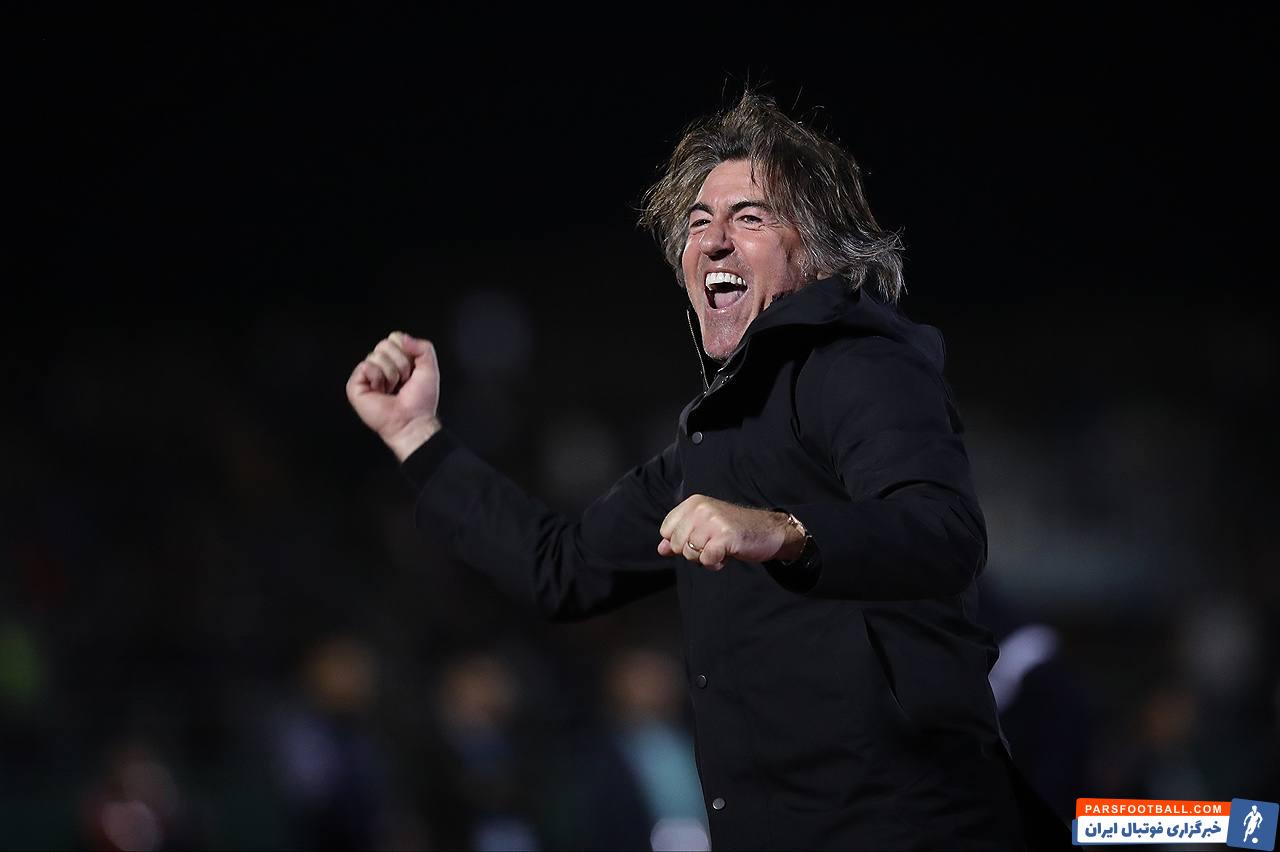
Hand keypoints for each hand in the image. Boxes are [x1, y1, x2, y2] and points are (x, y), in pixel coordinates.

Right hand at [346, 331, 442, 460]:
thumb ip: (423, 347)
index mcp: (395, 360)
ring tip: (392, 388)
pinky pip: (365, 366)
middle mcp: (380, 365)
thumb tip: (403, 338)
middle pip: (385, 344)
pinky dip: (378, 378)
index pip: (395, 338)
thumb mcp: (429, 368)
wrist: (413, 421)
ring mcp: (367, 375)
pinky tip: (381, 391)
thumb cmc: (420, 401)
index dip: (406, 352)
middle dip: (400, 363)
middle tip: (402, 382)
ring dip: (391, 374)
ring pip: (376, 355)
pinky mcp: (356, 384)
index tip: (412, 371)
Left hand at [657, 494, 805, 570]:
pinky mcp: (725, 536)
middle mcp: (701, 508)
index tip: (698, 539)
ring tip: (721, 549)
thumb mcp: (704, 529)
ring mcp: (713, 521)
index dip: (679, 542)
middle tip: (712, 545)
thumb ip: (680, 537)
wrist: (768, 530)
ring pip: (691, 553)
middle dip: (692, 552)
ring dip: (705, 559)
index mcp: (693, 503)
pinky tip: (727, 556)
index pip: (666, 530)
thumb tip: (661, 549)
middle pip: (676, 544)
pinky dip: (715, 564)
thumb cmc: (734, 530)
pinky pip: (706, 560)